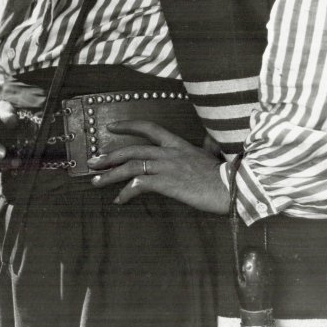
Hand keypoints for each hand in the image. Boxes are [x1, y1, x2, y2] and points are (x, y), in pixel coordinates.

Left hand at [87, 120, 229, 214]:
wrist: (232, 187)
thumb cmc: (224, 174)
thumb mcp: (213, 154)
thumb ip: (207, 145)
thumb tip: (210, 139)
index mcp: (178, 144)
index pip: (149, 128)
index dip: (128, 126)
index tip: (110, 127)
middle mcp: (169, 152)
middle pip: (132, 150)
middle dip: (109, 156)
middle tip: (93, 162)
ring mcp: (167, 167)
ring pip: (131, 167)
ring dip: (110, 175)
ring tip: (96, 182)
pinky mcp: (167, 183)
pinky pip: (139, 186)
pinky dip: (126, 193)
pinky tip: (119, 200)